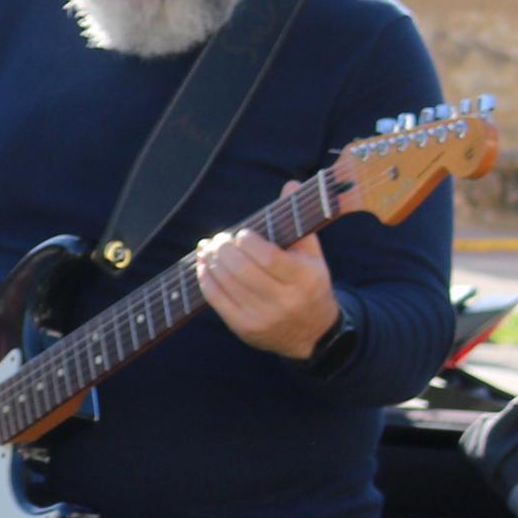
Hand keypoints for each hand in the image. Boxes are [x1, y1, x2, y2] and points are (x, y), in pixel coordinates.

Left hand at [195, 228, 339, 359]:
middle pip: (242, 269)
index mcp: (305, 279)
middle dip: (224, 249)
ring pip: (226, 283)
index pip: (269, 257)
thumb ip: (299, 222)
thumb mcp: (312, 257)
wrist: (313, 333)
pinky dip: (205, 278)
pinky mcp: (244, 328)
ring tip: (208, 248)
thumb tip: (290, 184)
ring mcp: (263, 317)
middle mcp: (285, 301)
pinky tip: (204, 265)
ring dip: (211, 260)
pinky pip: (216, 299)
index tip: (242, 233)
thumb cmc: (308, 285)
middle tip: (219, 239)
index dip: (248, 241)